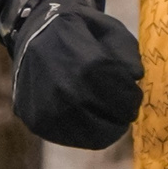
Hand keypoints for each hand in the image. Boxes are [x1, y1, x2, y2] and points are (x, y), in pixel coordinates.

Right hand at [1, 0, 142, 149]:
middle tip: (121, 106)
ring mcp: (49, 110)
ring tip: (104, 113)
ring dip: (105, 126)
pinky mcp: (37, 121)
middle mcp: (67, 92)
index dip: (133, 98)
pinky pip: (69, 139)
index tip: (132, 92)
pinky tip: (84, 116)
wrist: (32, 31)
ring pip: (93, 136)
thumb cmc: (77, 30)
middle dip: (122, 114)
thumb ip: (129, 54)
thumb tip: (135, 78)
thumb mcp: (110, 29)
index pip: (126, 99)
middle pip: (112, 120)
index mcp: (88, 67)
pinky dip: (82, 132)